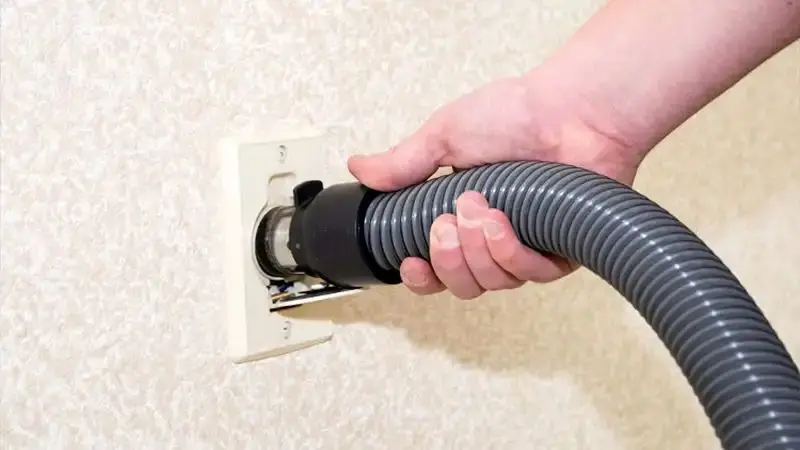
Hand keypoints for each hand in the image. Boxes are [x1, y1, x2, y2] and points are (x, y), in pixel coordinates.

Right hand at [347, 72, 642, 298]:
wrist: (570, 110)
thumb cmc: (516, 115)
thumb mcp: (445, 135)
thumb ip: (403, 163)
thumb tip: (358, 168)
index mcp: (462, 216)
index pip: (435, 268)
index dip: (421, 276)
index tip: (411, 262)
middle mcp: (493, 237)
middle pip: (461, 285)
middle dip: (448, 259)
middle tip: (448, 221)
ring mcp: (527, 246)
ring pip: (491, 283)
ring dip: (478, 251)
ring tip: (480, 210)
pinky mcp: (560, 252)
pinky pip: (529, 275)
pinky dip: (509, 253)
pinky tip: (502, 224)